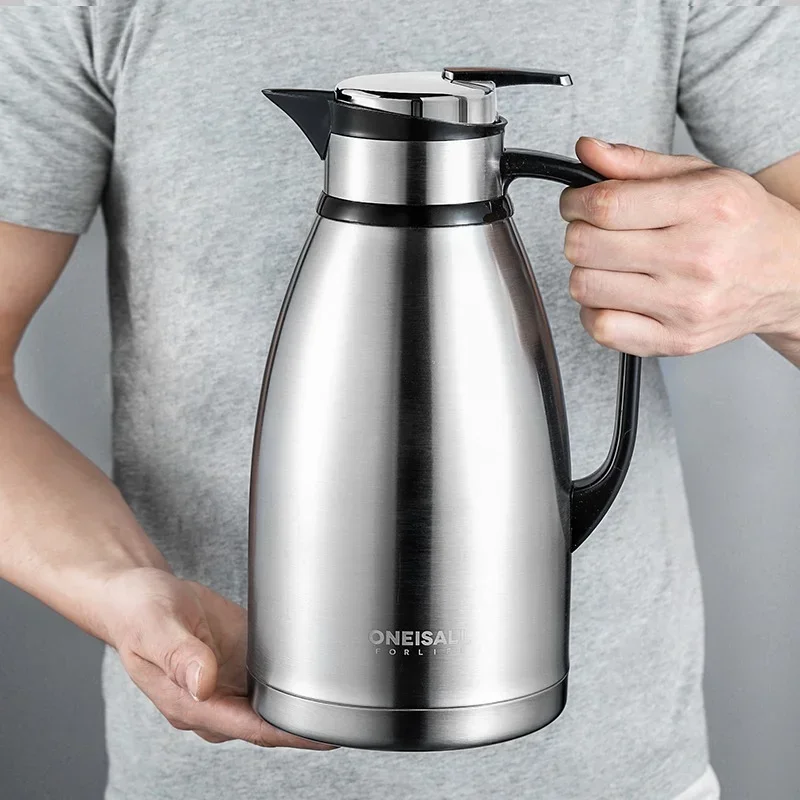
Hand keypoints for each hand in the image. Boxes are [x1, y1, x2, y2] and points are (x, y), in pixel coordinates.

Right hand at [103, 567, 335, 749]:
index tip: (325, 735)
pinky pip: (266, 682)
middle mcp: (211, 702)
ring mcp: (225, 685)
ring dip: (301, 705)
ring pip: (270, 706)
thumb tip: (204, 683)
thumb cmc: (138, 612)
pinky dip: (290, 681)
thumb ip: (179, 655)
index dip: (289, 734)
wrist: (139, 596)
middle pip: (267, 724)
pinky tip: (315, 673)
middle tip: (348, 714)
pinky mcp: (236, 666)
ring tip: (342, 698)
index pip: (249, 729)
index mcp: (188, 703)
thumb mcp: (155, 625)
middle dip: (305, 723)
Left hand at [560, 137, 799, 356]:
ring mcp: (686, 305)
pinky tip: (616, 295)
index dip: (575, 202)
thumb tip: (586, 150)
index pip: (606, 206)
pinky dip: (595, 311)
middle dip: (578, 234)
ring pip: (586, 288)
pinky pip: (602, 329)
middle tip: (594, 231)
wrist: (788, 276)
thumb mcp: (700, 176)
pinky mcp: (676, 340)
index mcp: (705, 207)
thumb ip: (636, 163)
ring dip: (586, 272)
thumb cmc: (741, 223)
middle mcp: (697, 258)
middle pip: (587, 248)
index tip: (575, 202)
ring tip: (610, 263)